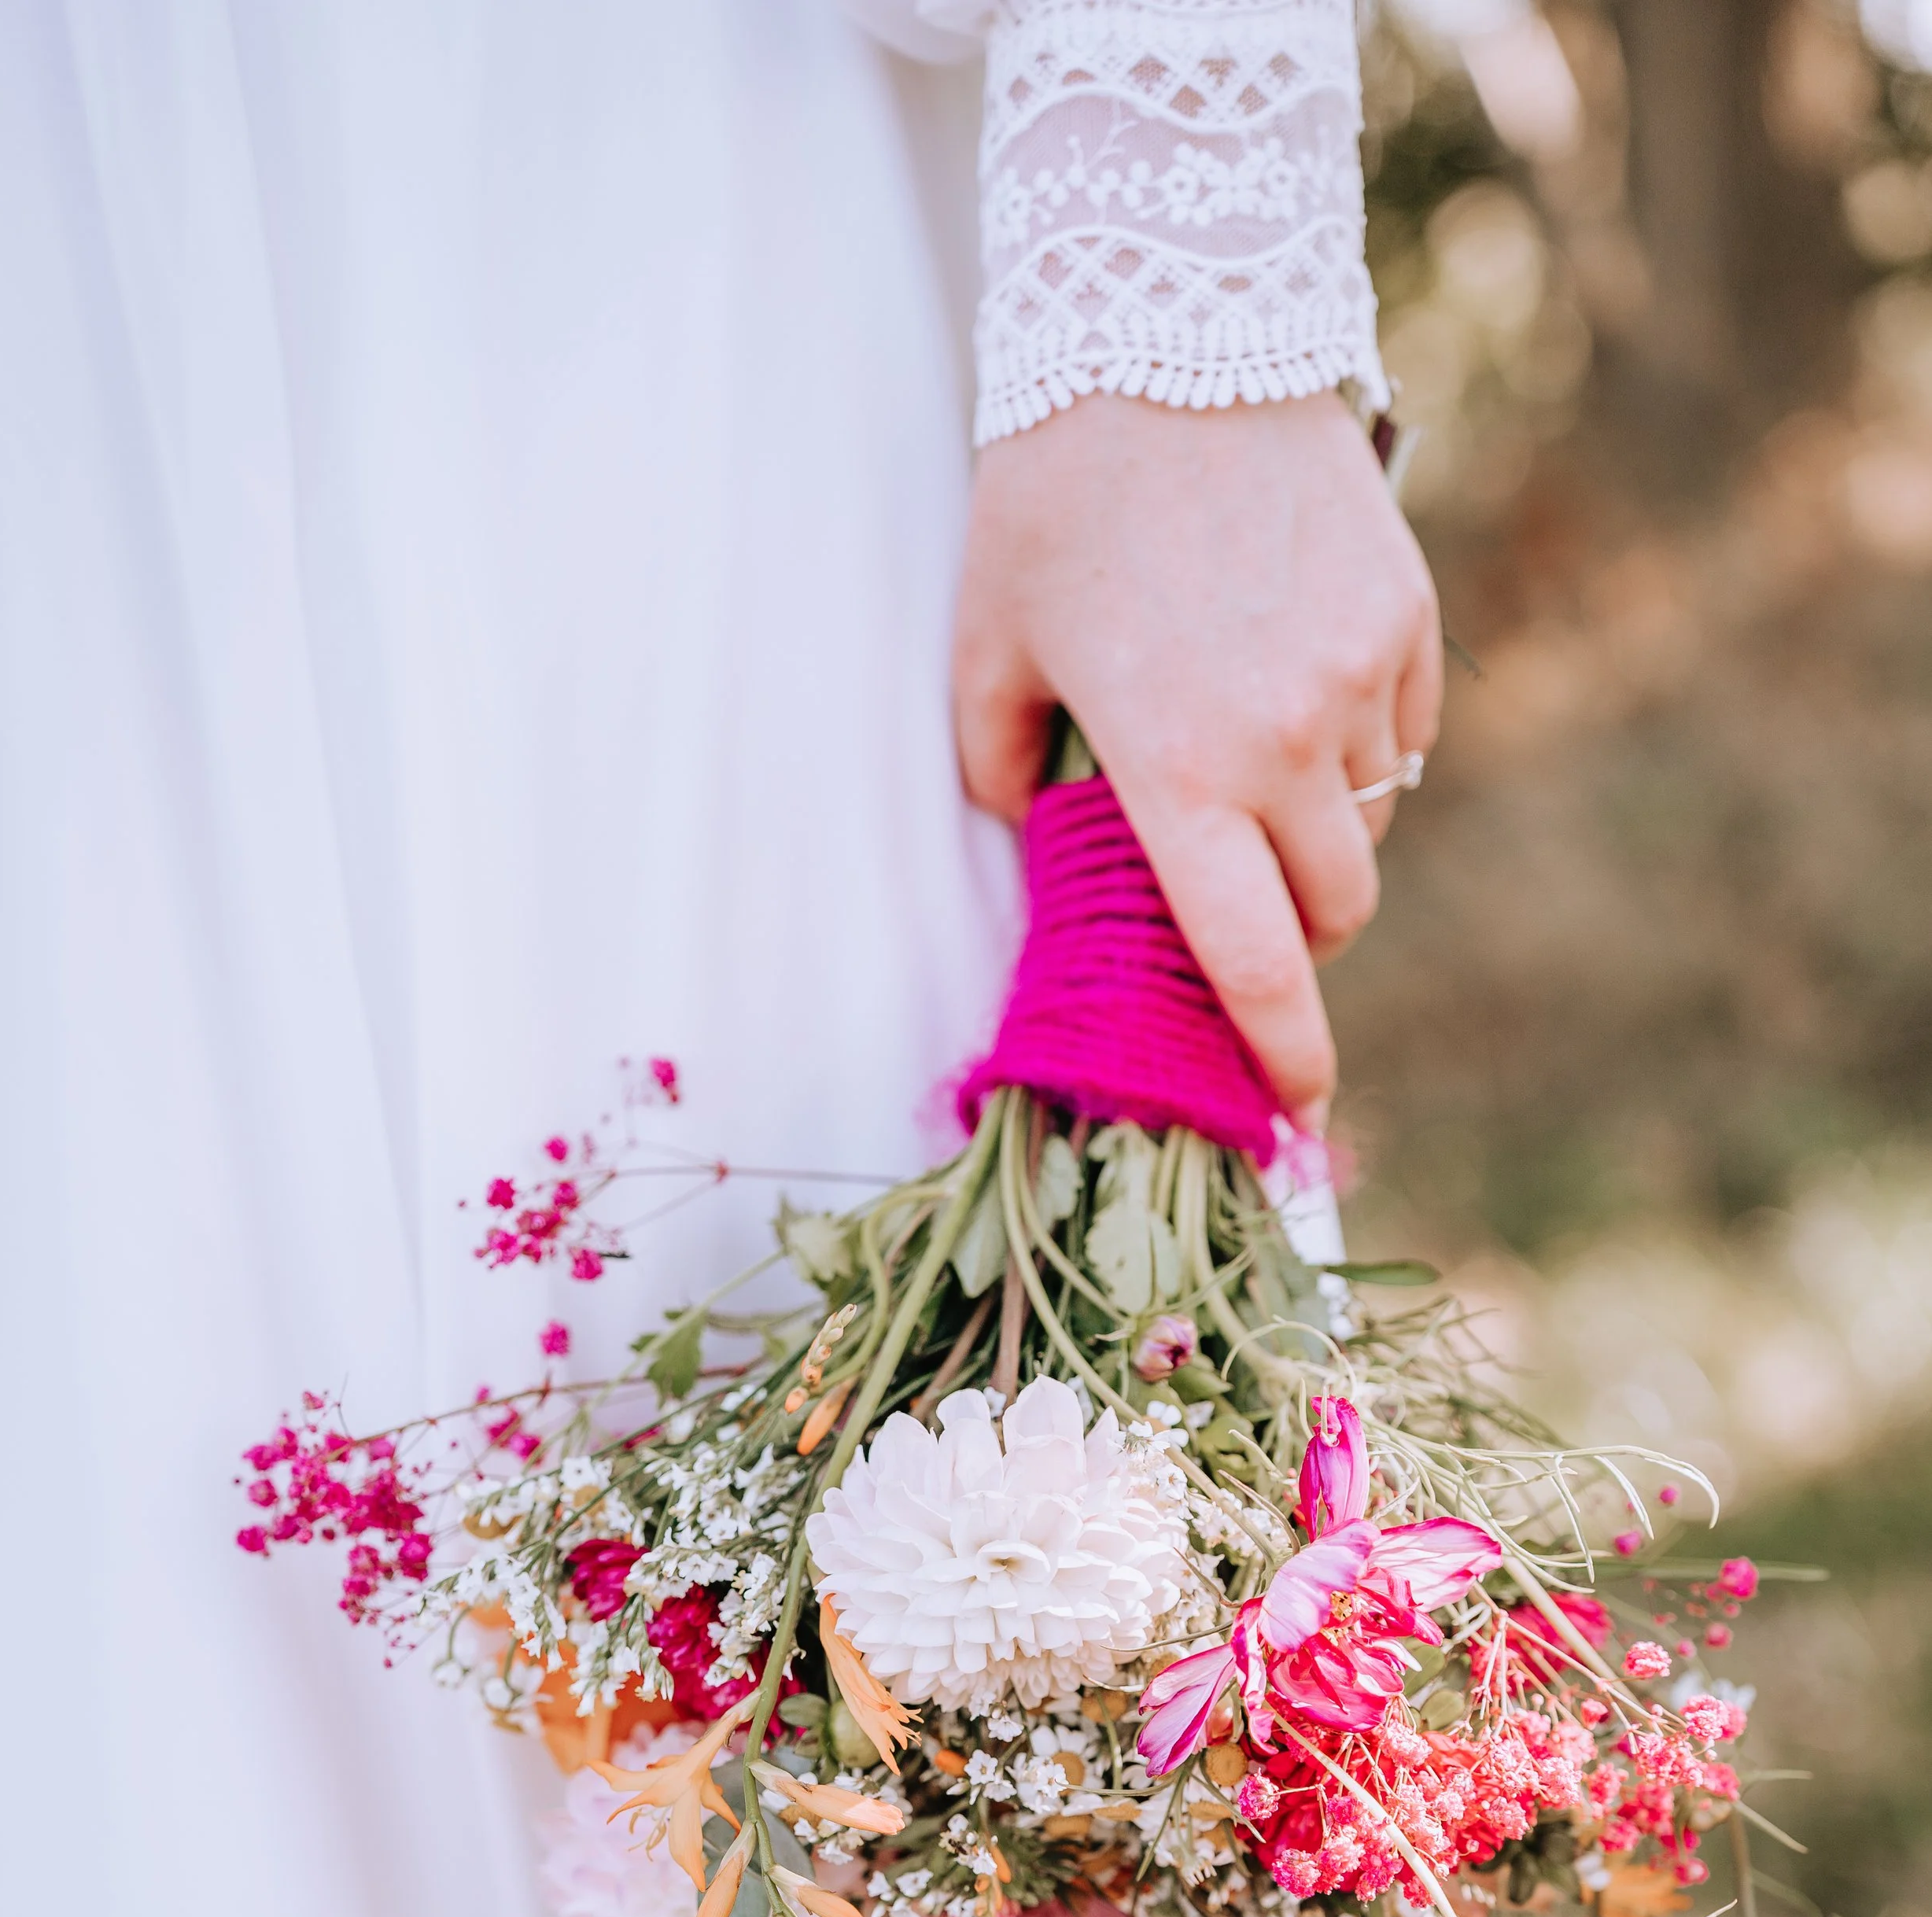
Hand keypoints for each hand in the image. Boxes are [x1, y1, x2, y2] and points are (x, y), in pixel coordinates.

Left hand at [953, 390, 1442, 1134]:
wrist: (1168, 329)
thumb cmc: (1051, 501)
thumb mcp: (986, 646)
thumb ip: (1003, 773)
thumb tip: (1044, 850)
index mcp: (1177, 771)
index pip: (1252, 959)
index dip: (1284, 1054)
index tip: (1301, 1113)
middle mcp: (1286, 740)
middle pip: (1335, 911)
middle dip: (1296, 932)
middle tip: (1239, 892)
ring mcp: (1360, 674)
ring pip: (1375, 825)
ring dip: (1326, 837)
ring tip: (1256, 766)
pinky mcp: (1406, 613)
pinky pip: (1405, 732)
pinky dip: (1361, 742)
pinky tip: (1295, 680)